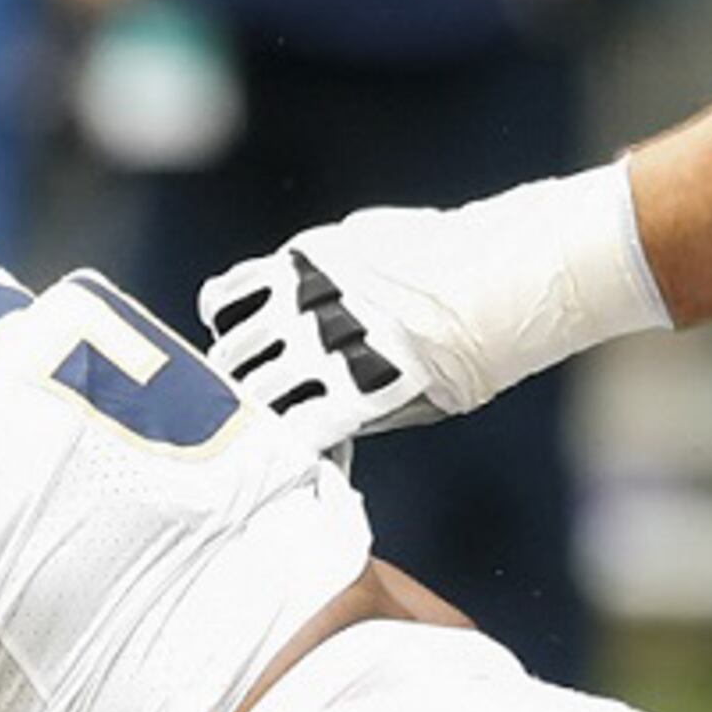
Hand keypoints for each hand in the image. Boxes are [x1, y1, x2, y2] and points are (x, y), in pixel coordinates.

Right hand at [200, 236, 464, 455]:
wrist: (493, 275)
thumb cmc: (462, 353)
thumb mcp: (417, 405)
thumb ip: (358, 418)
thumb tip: (308, 436)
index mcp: (359, 389)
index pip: (286, 435)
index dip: (271, 449)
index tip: (266, 454)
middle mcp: (328, 343)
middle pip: (248, 393)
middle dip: (242, 410)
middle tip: (241, 414)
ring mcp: (310, 298)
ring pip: (232, 346)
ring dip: (230, 365)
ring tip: (236, 372)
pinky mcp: (302, 258)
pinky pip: (232, 290)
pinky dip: (219, 310)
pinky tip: (227, 321)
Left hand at [202, 166, 667, 453]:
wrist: (505, 272)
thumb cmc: (453, 259)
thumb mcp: (374, 239)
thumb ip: (333, 260)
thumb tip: (307, 275)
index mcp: (300, 263)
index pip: (223, 303)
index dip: (228, 335)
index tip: (243, 356)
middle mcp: (301, 301)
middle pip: (231, 357)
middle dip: (236, 386)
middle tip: (252, 415)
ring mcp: (325, 345)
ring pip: (253, 394)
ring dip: (262, 420)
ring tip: (280, 440)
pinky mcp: (355, 391)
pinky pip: (296, 431)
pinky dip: (292, 446)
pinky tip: (306, 450)